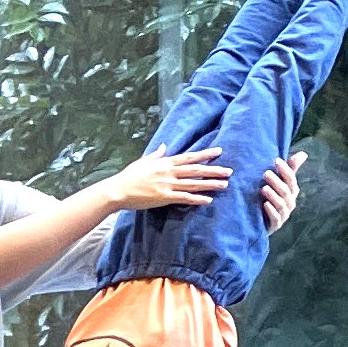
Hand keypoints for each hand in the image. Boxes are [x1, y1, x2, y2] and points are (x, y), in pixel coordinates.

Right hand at [106, 147, 227, 211]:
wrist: (118, 190)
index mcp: (165, 162)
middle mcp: (169, 172)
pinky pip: (184, 198)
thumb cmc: (129, 176)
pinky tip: (208, 200)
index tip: (219, 151)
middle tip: (229, 171)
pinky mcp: (164, 197)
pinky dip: (197, 199)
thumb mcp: (143, 162)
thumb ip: (156, 155)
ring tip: (224, 185)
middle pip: (196, 170)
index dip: (205, 154)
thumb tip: (164, 146)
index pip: (189, 157)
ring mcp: (167, 184)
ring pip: (194, 184)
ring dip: (210, 184)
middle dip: (214, 169)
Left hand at [260, 152, 304, 233]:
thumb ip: (290, 168)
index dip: (285, 170)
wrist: (260, 219)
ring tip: (263, 189)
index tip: (276, 161)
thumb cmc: (271, 196)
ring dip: (273, 196)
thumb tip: (304, 154)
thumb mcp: (279, 181)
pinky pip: (276, 218)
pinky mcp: (276, 225)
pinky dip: (271, 211)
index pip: (291, 179)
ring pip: (281, 204)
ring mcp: (284, 214)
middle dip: (276, 182)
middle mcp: (290, 202)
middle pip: (286, 191)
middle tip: (265, 173)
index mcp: (292, 191)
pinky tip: (265, 204)